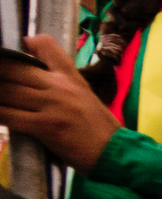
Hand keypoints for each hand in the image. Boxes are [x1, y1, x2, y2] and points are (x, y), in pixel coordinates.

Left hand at [0, 35, 120, 172]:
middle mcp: (60, 86)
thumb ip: (59, 71)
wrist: (114, 153)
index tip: (3, 54)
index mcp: (70, 76)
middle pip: (14, 69)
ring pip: (8, 92)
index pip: (44, 46)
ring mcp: (52, 105)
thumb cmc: (98, 126)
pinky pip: (10, 116)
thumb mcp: (83, 91)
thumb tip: (30, 45)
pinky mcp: (46, 127)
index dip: (18, 47)